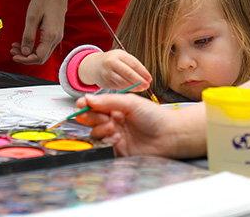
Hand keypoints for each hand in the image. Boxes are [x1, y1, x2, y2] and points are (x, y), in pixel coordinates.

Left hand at [11, 0, 70, 64]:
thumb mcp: (32, 16)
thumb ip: (28, 35)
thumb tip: (25, 52)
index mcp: (51, 35)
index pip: (38, 57)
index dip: (25, 60)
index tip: (14, 56)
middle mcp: (56, 38)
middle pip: (41, 57)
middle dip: (25, 57)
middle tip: (13, 50)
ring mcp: (57, 35)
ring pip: (43, 52)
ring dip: (29, 52)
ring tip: (16, 46)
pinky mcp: (55, 32)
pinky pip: (45, 45)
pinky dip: (34, 46)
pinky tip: (25, 41)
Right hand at [76, 93, 206, 158]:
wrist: (169, 135)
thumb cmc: (154, 116)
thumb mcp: (130, 102)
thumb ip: (108, 100)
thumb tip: (88, 99)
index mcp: (118, 107)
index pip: (97, 105)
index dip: (87, 105)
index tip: (80, 105)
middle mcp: (115, 121)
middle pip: (93, 120)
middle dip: (91, 117)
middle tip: (99, 117)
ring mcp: (116, 135)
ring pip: (96, 133)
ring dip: (99, 129)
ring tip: (111, 127)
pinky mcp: (118, 150)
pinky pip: (104, 146)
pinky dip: (106, 141)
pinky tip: (116, 137)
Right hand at [78, 49, 152, 91]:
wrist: (94, 66)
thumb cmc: (112, 61)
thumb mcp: (121, 58)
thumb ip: (132, 65)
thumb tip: (145, 77)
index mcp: (119, 54)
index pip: (134, 63)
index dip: (143, 72)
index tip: (149, 78)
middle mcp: (112, 62)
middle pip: (128, 73)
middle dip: (139, 80)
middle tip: (147, 86)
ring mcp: (107, 73)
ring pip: (123, 82)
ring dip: (134, 86)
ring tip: (141, 88)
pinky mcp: (105, 82)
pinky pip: (119, 87)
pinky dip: (127, 89)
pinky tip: (133, 89)